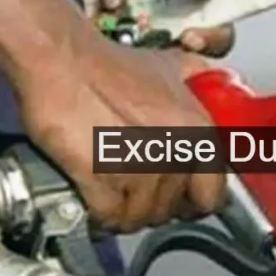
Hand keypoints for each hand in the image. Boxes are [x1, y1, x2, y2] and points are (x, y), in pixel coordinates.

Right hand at [14, 32, 226, 231]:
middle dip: (150, 203)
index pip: (213, 196)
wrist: (60, 57)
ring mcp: (142, 168)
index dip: (192, 200)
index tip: (178, 199)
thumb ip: (198, 79)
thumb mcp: (170, 64)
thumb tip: (214, 82)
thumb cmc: (107, 63)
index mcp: (199, 130)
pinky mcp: (104, 178)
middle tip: (132, 185)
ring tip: (109, 188)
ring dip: (123, 210)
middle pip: (170, 209)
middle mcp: (177, 152)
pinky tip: (93, 196)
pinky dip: (100, 213)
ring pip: (139, 218)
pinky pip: (110, 217)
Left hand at [80, 0, 234, 56]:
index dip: (212, 39)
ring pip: (151, 58)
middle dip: (175, 46)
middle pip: (189, 55)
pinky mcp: (112, 47)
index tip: (195, 35)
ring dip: (136, 32)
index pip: (218, 34)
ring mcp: (142, 41)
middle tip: (165, 34)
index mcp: (193, 7)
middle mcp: (171, 29)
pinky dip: (108, 25)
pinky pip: (114, 52)